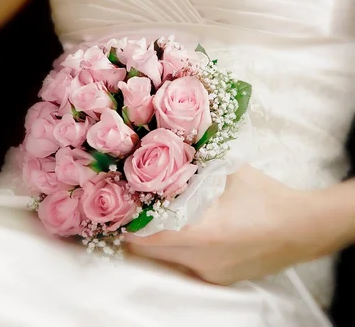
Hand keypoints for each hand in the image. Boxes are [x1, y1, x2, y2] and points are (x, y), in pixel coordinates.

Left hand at [126, 166, 335, 284]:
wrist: (303, 228)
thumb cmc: (266, 197)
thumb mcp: (229, 172)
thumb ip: (200, 162)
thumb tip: (173, 145)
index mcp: (203, 234)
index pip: (148, 238)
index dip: (129, 223)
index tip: (121, 207)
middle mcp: (202, 261)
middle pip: (152, 253)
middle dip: (139, 231)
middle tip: (136, 207)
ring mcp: (211, 273)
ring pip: (169, 260)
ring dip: (160, 240)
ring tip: (162, 213)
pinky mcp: (221, 278)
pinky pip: (188, 264)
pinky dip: (181, 248)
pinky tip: (192, 227)